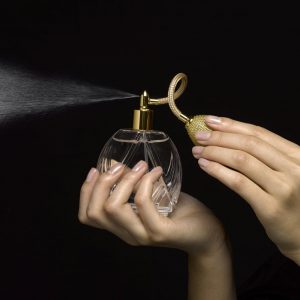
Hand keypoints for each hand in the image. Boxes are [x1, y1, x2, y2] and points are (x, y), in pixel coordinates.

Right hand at [78, 161, 235, 298]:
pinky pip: (142, 202)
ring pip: (114, 207)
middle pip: (95, 212)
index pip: (88, 216)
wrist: (205, 233)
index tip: (96, 169)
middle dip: (102, 183)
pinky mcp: (160, 232)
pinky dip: (146, 181)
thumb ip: (133, 185)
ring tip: (142, 167)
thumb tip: (117, 164)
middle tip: (121, 166)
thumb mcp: (151, 197)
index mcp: (121, 226)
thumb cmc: (179, 212)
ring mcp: (142, 235)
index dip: (86, 191)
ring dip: (125, 180)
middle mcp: (127, 234)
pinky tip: (156, 173)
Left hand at [192, 115, 299, 264]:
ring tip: (198, 151)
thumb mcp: (288, 172)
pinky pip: (238, 183)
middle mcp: (294, 168)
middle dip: (219, 137)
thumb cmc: (292, 201)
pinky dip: (218, 171)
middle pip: (248, 144)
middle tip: (199, 136)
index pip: (259, 133)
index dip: (232, 125)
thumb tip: (231, 136)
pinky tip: (205, 165)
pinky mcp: (270, 207)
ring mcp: (283, 188)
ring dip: (215, 152)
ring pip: (242, 160)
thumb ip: (268, 155)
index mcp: (297, 155)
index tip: (210, 121)